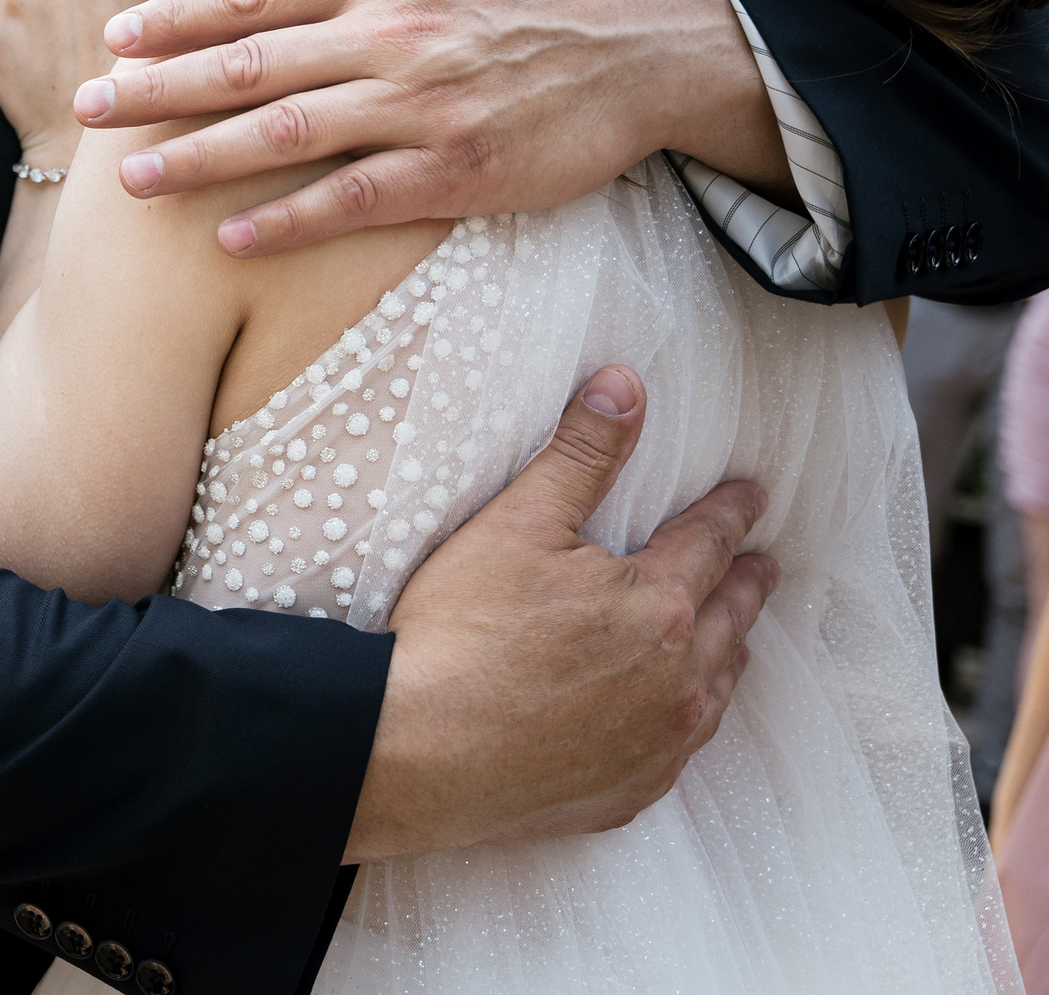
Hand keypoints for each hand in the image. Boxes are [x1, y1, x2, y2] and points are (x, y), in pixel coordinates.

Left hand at [76, 0, 786, 255]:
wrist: (654, 36)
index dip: (173, 18)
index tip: (111, 39)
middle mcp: (386, 34)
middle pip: (245, 65)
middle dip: (155, 91)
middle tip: (83, 112)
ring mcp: (420, 105)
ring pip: (284, 134)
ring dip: (198, 159)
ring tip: (129, 181)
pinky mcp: (457, 170)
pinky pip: (353, 200)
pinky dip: (286, 221)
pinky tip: (228, 238)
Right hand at [343, 366, 776, 861]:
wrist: (417, 751)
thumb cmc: (459, 635)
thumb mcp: (516, 525)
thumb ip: (580, 456)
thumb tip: (624, 387)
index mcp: (659, 606)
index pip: (710, 543)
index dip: (731, 513)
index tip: (751, 498)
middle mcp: (678, 680)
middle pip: (731, 618)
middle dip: (747, 584)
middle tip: (762, 566)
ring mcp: (657, 744)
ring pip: (718, 688)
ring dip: (729, 652)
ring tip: (732, 635)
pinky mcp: (628, 791)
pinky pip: (682, 749)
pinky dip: (690, 718)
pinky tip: (676, 713)